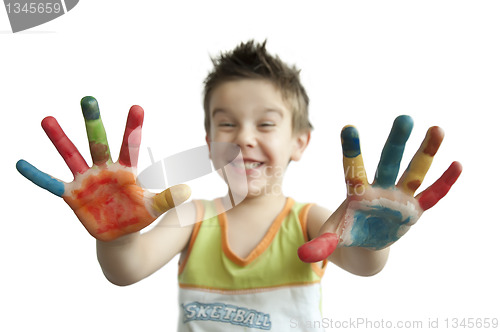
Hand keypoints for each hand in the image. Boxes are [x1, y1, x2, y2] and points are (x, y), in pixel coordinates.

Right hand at [16, 97, 189, 240]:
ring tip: (47, 119)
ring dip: (60, 139)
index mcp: (126, 170)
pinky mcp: (73, 195)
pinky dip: (38, 176)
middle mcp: (104, 169)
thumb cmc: (138, 216)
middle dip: (93, 122)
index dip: (132, 128)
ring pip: (72, 155)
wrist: (121, 235)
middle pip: (97, 142)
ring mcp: (86, 180)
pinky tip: (20, 164)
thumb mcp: (154, 208)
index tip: (137, 107)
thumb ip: (168, 199)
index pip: (129, 145)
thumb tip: (189, 190)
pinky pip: (52, 184)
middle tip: (89, 99)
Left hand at [298, 115, 461, 261]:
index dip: (351, 150)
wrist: (366, 243)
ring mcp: (399, 196)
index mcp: (357, 192)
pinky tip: (457, 164)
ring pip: (414, 172)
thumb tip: (304, 256)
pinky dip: (444, 182)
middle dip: (396, 142)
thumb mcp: (334, 238)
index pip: (353, 169)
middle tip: (405, 118)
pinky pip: (432, 195)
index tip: (349, 127)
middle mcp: (380, 188)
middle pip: (388, 161)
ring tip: (437, 128)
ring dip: (426, 153)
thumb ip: (322, 244)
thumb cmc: (347, 232)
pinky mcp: (414, 209)